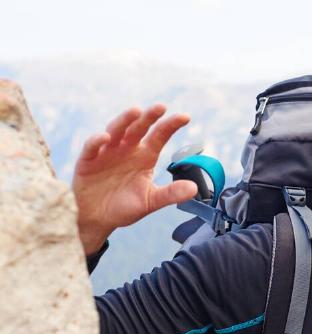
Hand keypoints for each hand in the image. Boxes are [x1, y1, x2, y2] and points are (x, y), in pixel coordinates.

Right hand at [72, 104, 197, 253]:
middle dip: (149, 117)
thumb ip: (171, 194)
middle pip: (139, 128)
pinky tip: (106, 137)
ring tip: (135, 111)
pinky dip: (97, 141)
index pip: (160, 135)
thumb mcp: (150, 201)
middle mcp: (127, 149)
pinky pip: (92, 147)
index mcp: (145, 155)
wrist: (98, 220)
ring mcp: (107, 152)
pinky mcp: (87, 160)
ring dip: (125, 120)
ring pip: (116, 130)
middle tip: (161, 106)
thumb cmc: (125, 207)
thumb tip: (195, 189)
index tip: (185, 117)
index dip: (171, 125)